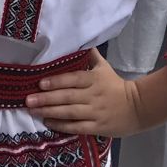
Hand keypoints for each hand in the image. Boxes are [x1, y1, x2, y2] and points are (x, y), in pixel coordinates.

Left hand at [28, 49, 145, 137]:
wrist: (138, 107)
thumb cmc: (116, 85)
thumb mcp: (104, 68)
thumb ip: (90, 56)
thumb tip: (79, 39)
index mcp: (94, 79)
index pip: (73, 79)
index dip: (56, 81)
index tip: (40, 83)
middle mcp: (93, 96)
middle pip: (67, 97)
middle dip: (46, 99)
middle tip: (28, 99)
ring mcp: (95, 112)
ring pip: (69, 113)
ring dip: (50, 112)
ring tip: (33, 110)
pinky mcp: (97, 127)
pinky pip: (77, 127)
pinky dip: (62, 126)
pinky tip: (48, 122)